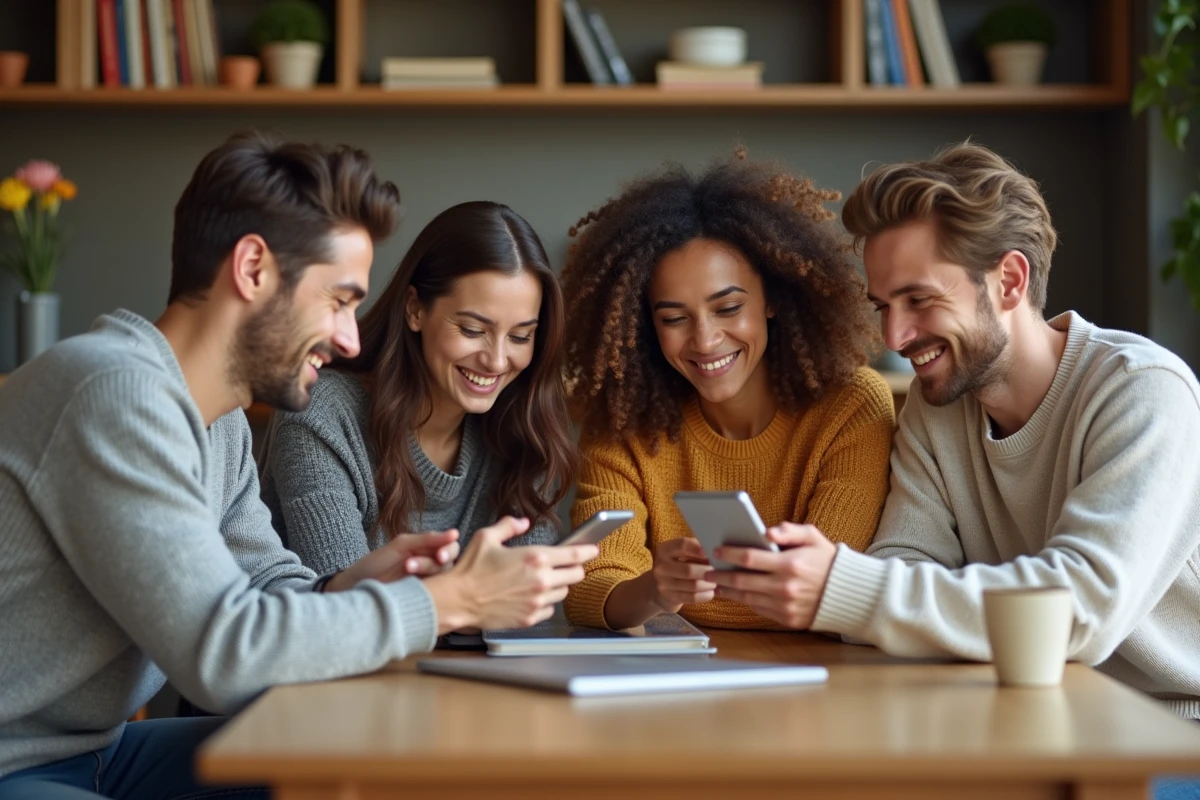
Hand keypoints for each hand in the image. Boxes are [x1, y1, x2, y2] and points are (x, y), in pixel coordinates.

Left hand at [324, 530, 460, 591]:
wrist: (356, 586)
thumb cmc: (376, 563)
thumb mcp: (401, 546)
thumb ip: (427, 539)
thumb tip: (455, 533)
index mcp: (428, 552)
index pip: (451, 548)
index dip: (449, 550)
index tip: (439, 555)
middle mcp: (431, 569)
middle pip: (450, 565)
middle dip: (434, 564)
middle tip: (413, 565)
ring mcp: (428, 586)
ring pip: (443, 580)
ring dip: (426, 573)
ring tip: (405, 571)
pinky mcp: (422, 602)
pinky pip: (435, 597)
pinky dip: (428, 592)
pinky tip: (415, 590)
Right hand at [424, 516, 597, 633]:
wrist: (457, 600)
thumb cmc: (469, 569)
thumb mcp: (487, 537)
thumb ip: (509, 526)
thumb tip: (522, 522)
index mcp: (535, 557)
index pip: (574, 554)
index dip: (587, 550)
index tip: (593, 549)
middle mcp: (541, 580)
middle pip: (576, 575)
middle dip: (574, 568)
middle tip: (565, 565)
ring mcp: (537, 601)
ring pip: (563, 592)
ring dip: (558, 585)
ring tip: (543, 580)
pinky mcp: (530, 618)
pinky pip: (549, 609)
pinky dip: (546, 602)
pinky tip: (532, 595)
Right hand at [649, 537, 715, 612]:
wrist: (661, 586)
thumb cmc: (680, 564)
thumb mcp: (684, 552)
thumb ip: (697, 549)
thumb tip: (717, 552)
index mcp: (665, 549)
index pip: (682, 546)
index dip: (699, 549)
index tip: (713, 553)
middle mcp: (661, 566)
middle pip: (689, 570)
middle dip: (707, 572)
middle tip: (720, 572)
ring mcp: (663, 583)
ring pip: (692, 585)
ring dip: (708, 584)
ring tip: (717, 582)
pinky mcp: (669, 597)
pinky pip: (692, 597)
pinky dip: (704, 595)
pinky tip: (710, 593)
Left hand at [705, 523, 836, 628]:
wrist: (849, 594)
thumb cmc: (827, 561)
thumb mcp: (813, 537)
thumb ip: (790, 530)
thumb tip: (767, 530)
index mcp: (790, 564)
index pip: (750, 558)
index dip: (729, 553)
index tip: (716, 550)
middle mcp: (786, 587)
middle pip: (742, 580)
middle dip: (720, 575)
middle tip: (707, 571)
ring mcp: (786, 605)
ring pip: (747, 598)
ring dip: (728, 591)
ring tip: (716, 583)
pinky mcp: (787, 619)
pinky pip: (758, 610)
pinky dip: (744, 601)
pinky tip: (736, 594)